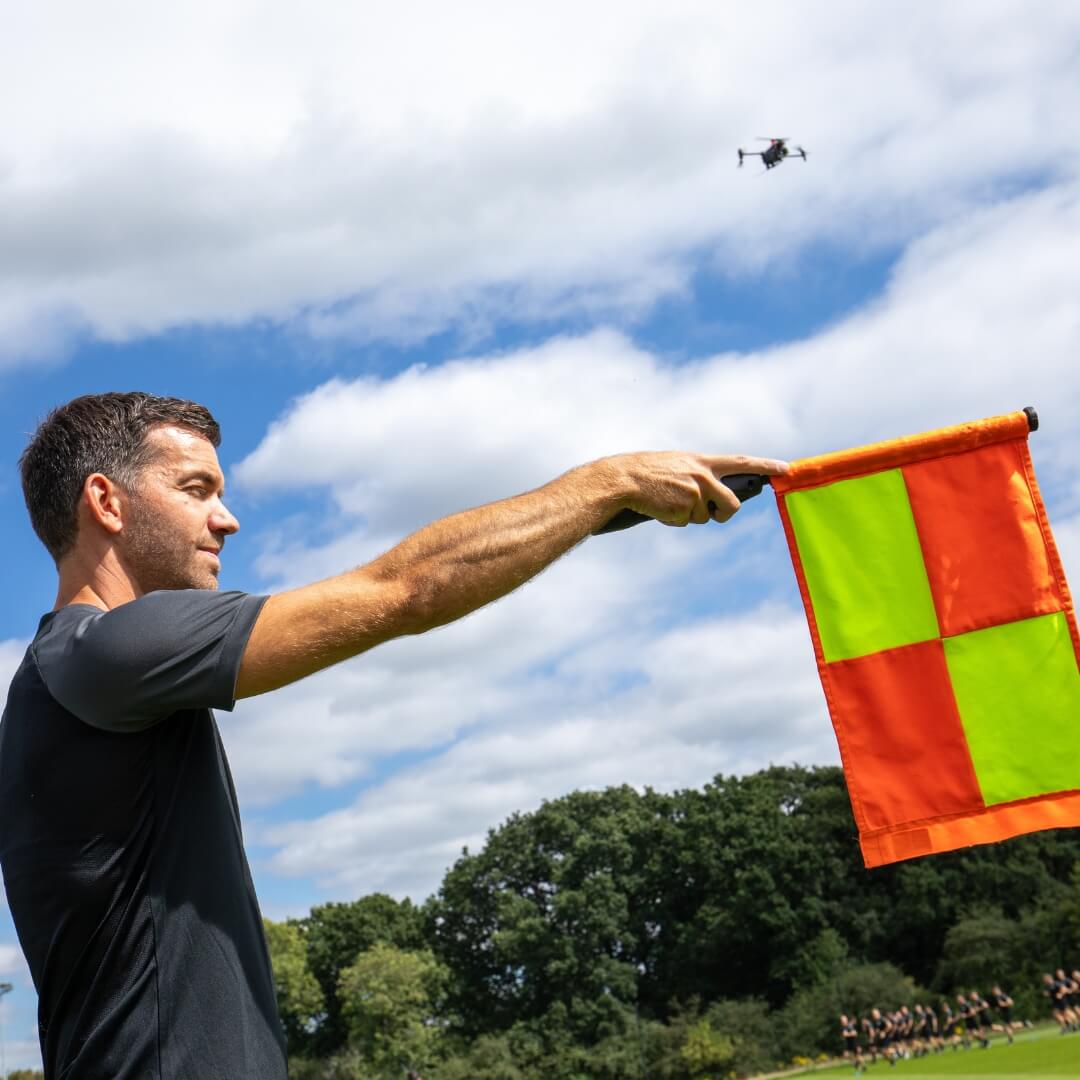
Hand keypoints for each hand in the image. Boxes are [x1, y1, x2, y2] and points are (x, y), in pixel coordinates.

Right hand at [609, 451, 788, 525]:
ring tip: (668, 501)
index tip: (786, 468)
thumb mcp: (677, 464)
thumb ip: (699, 474)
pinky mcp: (684, 509)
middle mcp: (703, 475)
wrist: (624, 479)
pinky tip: (660, 507)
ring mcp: (695, 492)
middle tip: (713, 513)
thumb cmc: (647, 472)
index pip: (742, 462)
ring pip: (705, 517)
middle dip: (724, 514)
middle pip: (732, 503)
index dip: (765, 465)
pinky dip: (673, 520)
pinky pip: (685, 523)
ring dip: (689, 516)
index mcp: (703, 461)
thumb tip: (716, 496)